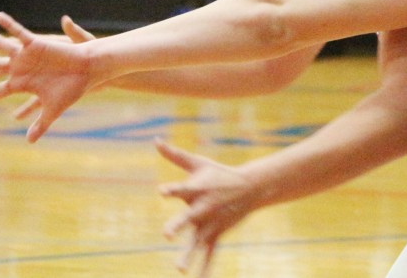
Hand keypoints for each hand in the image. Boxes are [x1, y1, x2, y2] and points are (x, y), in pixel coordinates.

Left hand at [0, 12, 94, 141]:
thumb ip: (40, 124)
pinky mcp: (37, 44)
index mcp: (22, 84)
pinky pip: (21, 33)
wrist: (89, 72)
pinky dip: (10, 26)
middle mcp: (21, 68)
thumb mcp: (54, 110)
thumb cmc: (73, 89)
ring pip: (1, 45)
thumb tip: (29, 142)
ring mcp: (27, 55)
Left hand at [156, 139, 259, 276]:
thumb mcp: (198, 163)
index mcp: (196, 189)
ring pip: (197, 242)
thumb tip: (155, 141)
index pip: (181, 189)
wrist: (251, 187)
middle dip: (178, 226)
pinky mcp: (216, 234)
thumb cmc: (219, 174)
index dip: (171, 190)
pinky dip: (205, 269)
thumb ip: (174, 155)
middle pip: (188, 218)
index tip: (162, 192)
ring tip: (179, 269)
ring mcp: (211, 224)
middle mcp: (203, 208)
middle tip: (167, 234)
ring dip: (188, 255)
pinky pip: (210, 255)